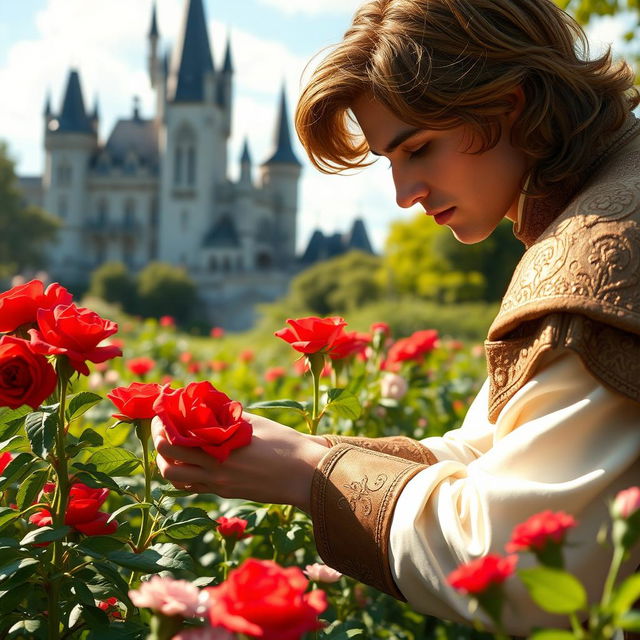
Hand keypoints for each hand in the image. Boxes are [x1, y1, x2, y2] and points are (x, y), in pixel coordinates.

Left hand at [151, 412, 329, 511]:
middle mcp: (214, 470)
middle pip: (167, 462)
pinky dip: (184, 474)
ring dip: (167, 462)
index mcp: (220, 449)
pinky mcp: (225, 493)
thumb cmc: (284, 443)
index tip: (162, 411)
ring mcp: (218, 485)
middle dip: (158, 442)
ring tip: (173, 445)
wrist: (306, 475)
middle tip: (162, 427)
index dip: (162, 423)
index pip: (174, 438)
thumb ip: (226, 415)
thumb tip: (205, 404)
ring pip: (175, 479)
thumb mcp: (253, 423)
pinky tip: (192, 459)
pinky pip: (193, 486)